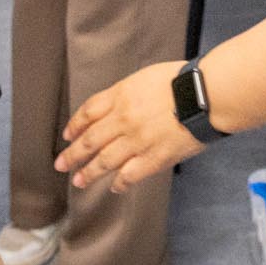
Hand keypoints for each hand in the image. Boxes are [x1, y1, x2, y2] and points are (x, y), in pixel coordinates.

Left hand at [56, 61, 203, 191]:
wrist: (205, 95)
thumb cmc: (183, 80)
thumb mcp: (147, 77)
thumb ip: (129, 93)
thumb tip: (118, 107)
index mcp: (121, 95)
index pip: (89, 112)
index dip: (76, 125)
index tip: (68, 135)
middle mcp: (123, 119)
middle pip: (90, 139)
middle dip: (73, 154)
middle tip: (61, 164)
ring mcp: (136, 141)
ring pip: (104, 161)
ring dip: (89, 172)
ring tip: (79, 181)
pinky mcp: (153, 158)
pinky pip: (129, 175)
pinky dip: (119, 183)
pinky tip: (114, 187)